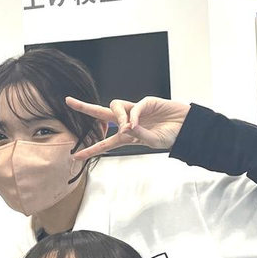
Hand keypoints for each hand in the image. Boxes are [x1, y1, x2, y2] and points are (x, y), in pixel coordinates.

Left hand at [66, 96, 190, 159]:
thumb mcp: (152, 142)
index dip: (91, 149)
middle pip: (101, 113)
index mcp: (127, 136)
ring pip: (115, 106)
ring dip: (117, 116)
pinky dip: (132, 115)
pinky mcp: (146, 102)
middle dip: (84, 107)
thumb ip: (137, 136)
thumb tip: (124, 128)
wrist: (188, 128)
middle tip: (68, 101)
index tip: (76, 156)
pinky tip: (135, 123)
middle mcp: (128, 121)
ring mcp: (136, 111)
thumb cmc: (171, 136)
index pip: (105, 142)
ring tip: (127, 127)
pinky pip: (133, 106)